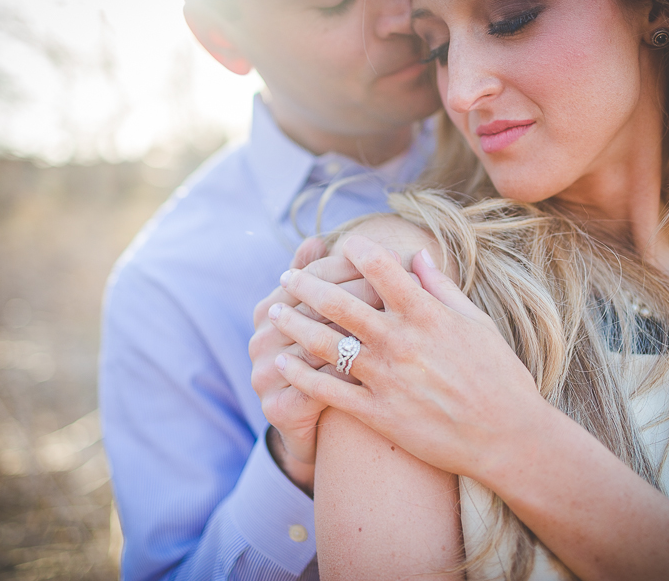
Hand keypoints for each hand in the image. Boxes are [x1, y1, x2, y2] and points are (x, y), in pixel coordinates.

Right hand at [249, 237, 382, 492]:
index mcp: (268, 308)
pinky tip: (384, 367)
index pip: (314, 275)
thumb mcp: (315, 317)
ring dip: (363, 334)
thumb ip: (317, 279)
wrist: (313, 431)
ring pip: (320, 345)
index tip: (395, 258)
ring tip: (402, 324)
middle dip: (365, 294)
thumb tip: (315, 238)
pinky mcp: (278, 409)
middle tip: (407, 286)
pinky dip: (351, 376)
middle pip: (317, 308)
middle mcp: (261, 338)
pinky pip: (318, 388)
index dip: (355, 265)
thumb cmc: (323, 361)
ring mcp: (265, 374)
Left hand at [270, 234, 546, 481]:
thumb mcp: (477, 323)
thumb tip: (417, 254)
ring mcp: (386, 378)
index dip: (355, 249)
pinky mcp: (377, 413)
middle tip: (287, 277)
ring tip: (275, 313)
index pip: (379, 267)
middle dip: (306, 285)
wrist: (507, 437)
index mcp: (426, 313)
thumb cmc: (499, 376)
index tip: (341, 245)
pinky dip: (301, 375)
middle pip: (338, 302)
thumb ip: (441, 288)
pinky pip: (328, 390)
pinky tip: (283, 364)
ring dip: (294, 324)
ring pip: (324, 343)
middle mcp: (400, 341)